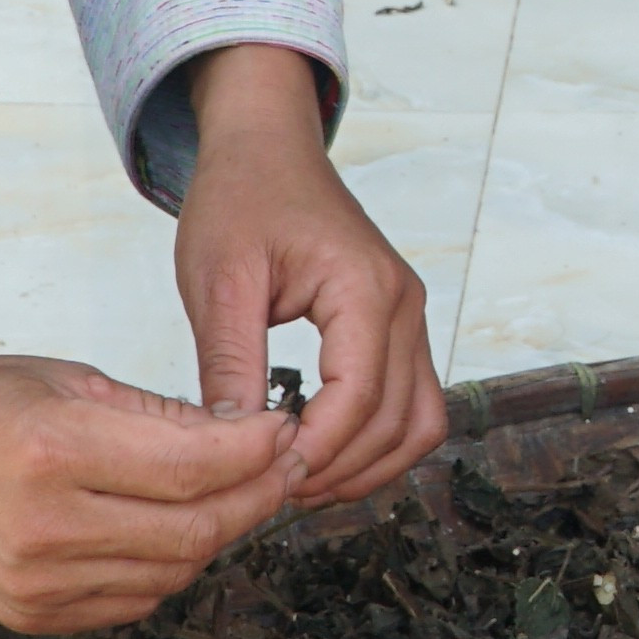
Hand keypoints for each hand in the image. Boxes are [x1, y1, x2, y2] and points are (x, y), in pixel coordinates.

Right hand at [0, 355, 299, 631]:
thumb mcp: (61, 378)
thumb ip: (153, 413)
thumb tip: (241, 431)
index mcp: (53, 449)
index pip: (194, 467)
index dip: (256, 451)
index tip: (283, 430)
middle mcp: (48, 526)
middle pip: (195, 529)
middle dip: (256, 496)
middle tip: (281, 466)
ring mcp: (40, 582)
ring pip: (174, 571)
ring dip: (218, 533)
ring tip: (234, 493)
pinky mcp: (34, 616)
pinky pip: (135, 599)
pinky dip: (169, 566)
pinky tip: (173, 528)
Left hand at [171, 46, 448, 510]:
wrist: (267, 148)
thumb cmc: (241, 196)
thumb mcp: (218, 280)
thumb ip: (230, 363)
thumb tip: (235, 443)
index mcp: (364, 288)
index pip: (360, 397)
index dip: (316, 450)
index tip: (264, 476)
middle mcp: (405, 304)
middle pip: (398, 422)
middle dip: (338, 468)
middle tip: (270, 490)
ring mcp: (410, 316)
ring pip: (420, 423)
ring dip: (368, 466)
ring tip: (298, 481)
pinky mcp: (399, 327)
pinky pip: (413, 404)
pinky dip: (378, 442)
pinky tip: (323, 451)